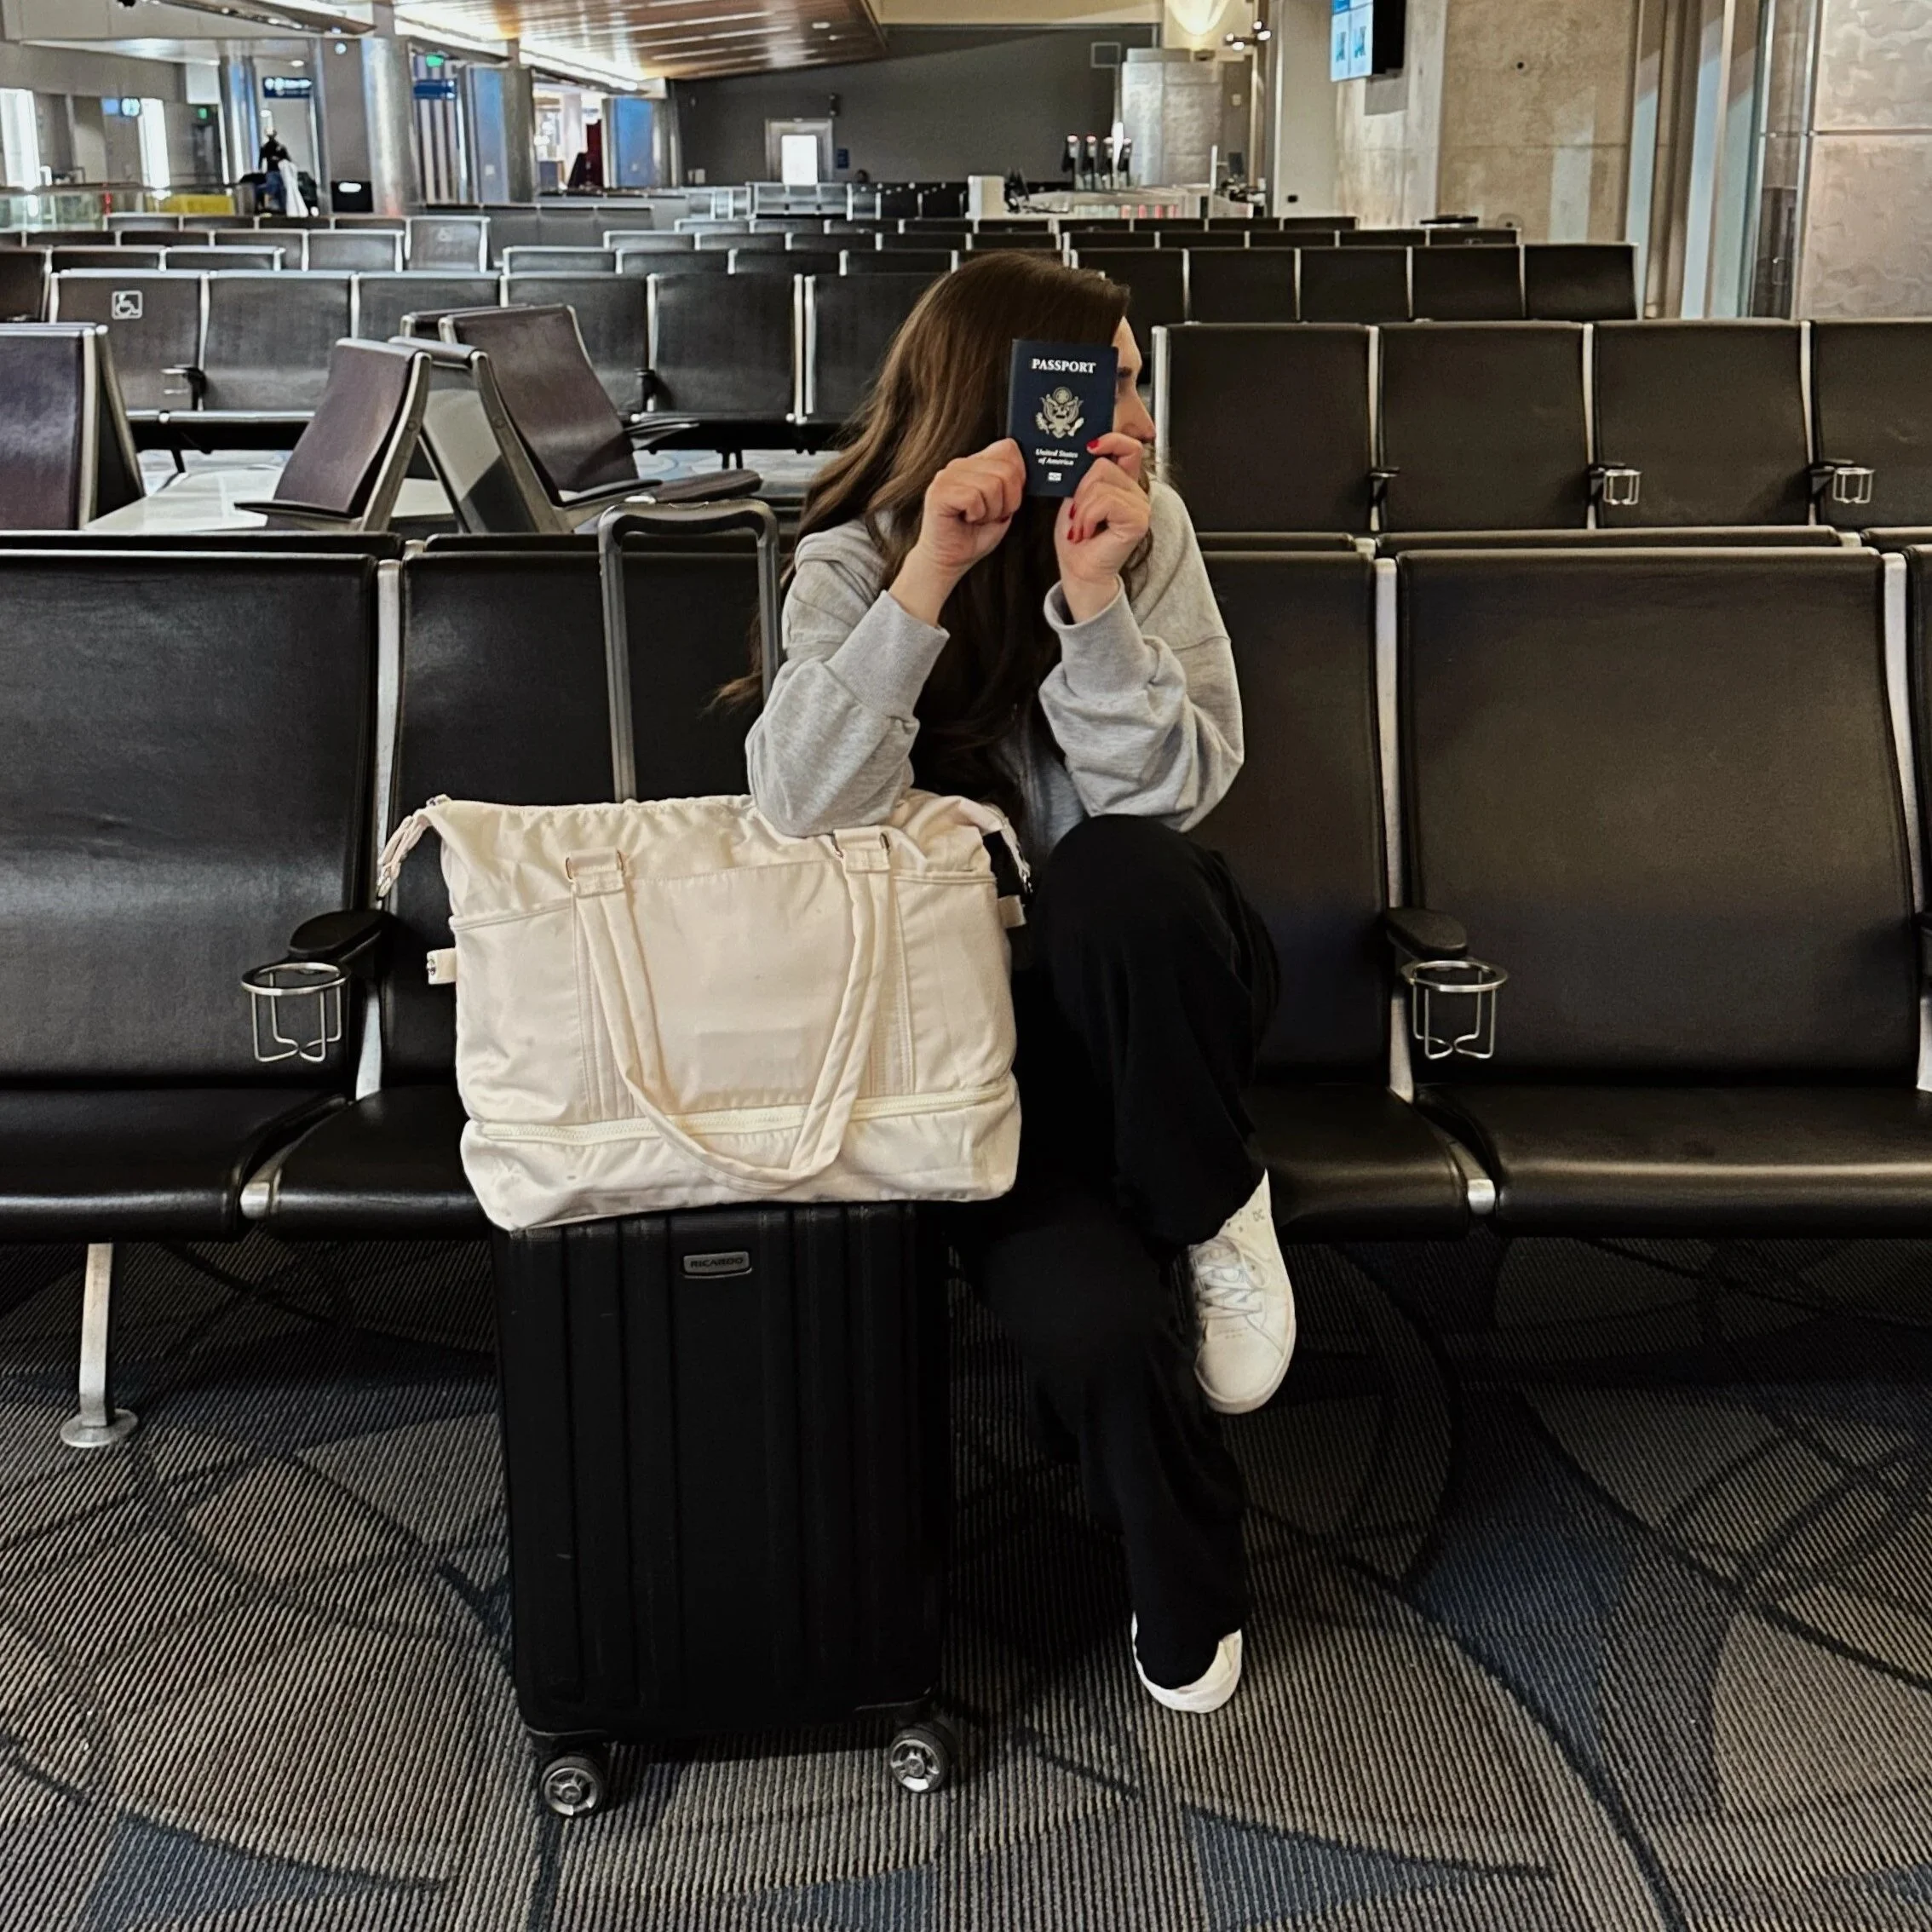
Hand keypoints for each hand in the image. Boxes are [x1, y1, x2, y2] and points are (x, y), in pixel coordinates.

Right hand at [891, 439, 1025, 623]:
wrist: (949, 560)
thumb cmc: (975, 535)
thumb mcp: (1005, 506)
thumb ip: (1015, 484)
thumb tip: (1031, 471)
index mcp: (977, 463)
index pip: (1009, 449)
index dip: (1017, 477)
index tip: (1007, 500)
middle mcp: (960, 464)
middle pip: (1006, 470)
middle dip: (1007, 501)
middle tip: (990, 515)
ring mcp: (947, 476)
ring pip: (991, 484)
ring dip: (990, 510)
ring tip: (976, 518)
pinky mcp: (938, 492)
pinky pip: (973, 497)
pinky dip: (976, 515)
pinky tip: (966, 519)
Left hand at [1055, 434, 1151, 621]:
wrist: (1079, 569)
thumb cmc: (1077, 537)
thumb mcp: (1076, 495)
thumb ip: (1085, 473)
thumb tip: (1083, 450)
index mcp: (1123, 482)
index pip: (1129, 447)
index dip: (1112, 439)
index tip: (1091, 445)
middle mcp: (1135, 490)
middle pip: (1102, 465)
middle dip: (1080, 490)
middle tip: (1078, 515)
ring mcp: (1140, 505)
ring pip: (1100, 483)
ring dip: (1082, 508)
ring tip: (1083, 526)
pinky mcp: (1138, 519)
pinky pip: (1105, 501)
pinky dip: (1088, 517)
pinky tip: (1088, 532)